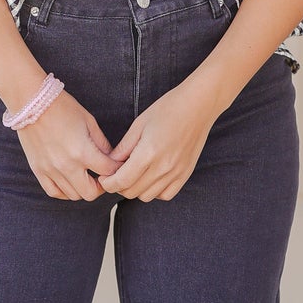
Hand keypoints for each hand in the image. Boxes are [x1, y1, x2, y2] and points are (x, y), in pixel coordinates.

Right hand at [17, 90, 122, 200]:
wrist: (31, 102)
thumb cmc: (62, 108)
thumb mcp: (89, 122)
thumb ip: (102, 143)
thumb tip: (112, 158)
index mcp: (83, 151)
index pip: (108, 171)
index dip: (117, 169)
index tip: (117, 166)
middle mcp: (67, 165)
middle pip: (91, 193)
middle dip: (101, 186)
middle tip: (102, 176)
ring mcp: (51, 170)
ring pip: (73, 195)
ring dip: (83, 188)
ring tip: (86, 177)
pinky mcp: (38, 170)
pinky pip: (54, 192)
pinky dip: (65, 192)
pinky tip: (70, 183)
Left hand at [96, 82, 219, 201]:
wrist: (198, 106)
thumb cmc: (168, 110)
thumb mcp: (139, 125)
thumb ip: (123, 148)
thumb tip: (109, 164)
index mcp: (148, 153)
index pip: (122, 181)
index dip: (108, 183)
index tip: (103, 178)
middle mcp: (163, 167)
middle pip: (132, 192)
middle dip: (119, 186)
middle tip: (116, 174)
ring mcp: (176, 173)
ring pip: (147, 196)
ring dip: (135, 189)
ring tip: (134, 174)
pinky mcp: (185, 175)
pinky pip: (165, 195)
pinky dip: (154, 191)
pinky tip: (151, 178)